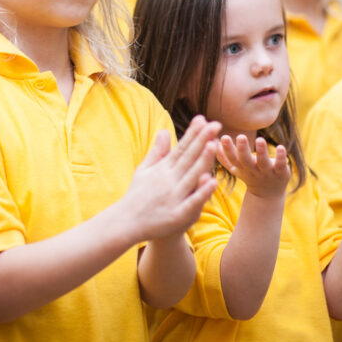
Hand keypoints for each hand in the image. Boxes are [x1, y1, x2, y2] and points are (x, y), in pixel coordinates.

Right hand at [121, 116, 219, 241]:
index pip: (181, 148)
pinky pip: (192, 202)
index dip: (192, 134)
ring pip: (191, 176)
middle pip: (188, 158)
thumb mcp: (145, 170)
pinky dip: (201, 192)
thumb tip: (164, 130)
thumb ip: (158, 151)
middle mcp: (168, 180)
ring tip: (214, 144)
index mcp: (162, 169)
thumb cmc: (138, 195)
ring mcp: (173, 197)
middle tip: (215, 124)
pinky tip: (212, 182)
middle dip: (202, 140)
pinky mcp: (177, 215)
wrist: (126, 223)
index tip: (203, 119)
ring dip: (203, 161)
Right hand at [217, 135, 290, 198]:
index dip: (228, 149)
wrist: (268, 194)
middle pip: (246, 161)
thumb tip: (212, 143)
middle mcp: (253, 171)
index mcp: (241, 168)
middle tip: (241, 136)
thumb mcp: (235, 168)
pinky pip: (281, 165)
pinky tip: (281, 147)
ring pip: (263, 163)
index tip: (224, 137)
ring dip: (262, 151)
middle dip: (243, 149)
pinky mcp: (281, 172)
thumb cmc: (249, 175)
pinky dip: (281, 157)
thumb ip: (224, 157)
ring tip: (260, 139)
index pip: (232, 159)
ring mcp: (267, 172)